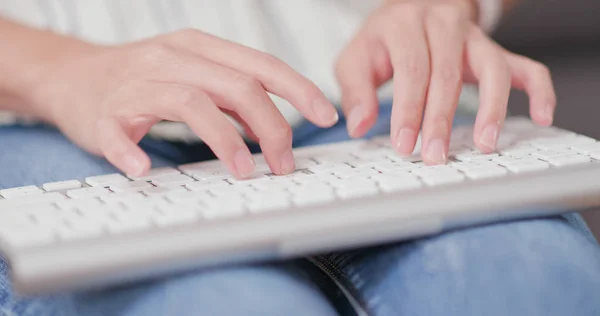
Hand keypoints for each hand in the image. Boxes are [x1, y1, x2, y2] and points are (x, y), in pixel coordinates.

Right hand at [29, 29, 337, 177]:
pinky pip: (119, 131)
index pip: (261, 65)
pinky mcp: (104, 113)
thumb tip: (273, 125)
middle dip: (272, 128)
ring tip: (244, 171)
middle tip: (284, 164)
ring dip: (224, 140)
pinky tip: (145, 168)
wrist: (73, 76)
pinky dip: (132, 151)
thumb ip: (233, 96)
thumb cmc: (141, 79)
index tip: (325, 115)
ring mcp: (138, 85)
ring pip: (191, 103)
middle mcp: (173, 60)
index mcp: (201, 49)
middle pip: (237, 86)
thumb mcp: (195, 75)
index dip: (299, 90)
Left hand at [335, 0, 555, 163]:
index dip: (409, 110)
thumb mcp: (356, 59)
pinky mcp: (495, 50)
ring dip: (492, 109)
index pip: (412, 70)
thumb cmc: (384, 40)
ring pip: (492, 69)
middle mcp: (443, 26)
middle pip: (448, 74)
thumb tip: (359, 126)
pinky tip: (542, 116)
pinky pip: (526, 66)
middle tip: (436, 155)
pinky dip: (539, 90)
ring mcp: (474, 37)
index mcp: (405, 26)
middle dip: (441, 120)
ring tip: (485, 143)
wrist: (414, 7)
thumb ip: (356, 91)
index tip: (404, 144)